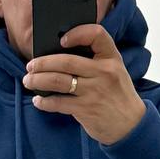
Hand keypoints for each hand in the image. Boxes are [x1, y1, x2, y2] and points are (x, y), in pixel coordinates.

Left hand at [23, 24, 146, 145]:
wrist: (131, 125)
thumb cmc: (118, 95)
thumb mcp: (114, 71)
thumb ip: (95, 61)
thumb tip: (59, 54)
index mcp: (111, 58)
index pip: (96, 34)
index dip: (77, 33)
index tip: (61, 40)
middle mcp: (103, 72)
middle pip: (66, 61)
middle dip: (43, 63)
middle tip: (30, 65)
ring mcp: (94, 91)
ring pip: (59, 81)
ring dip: (38, 80)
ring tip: (28, 81)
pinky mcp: (86, 110)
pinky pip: (59, 103)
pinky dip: (45, 102)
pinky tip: (38, 101)